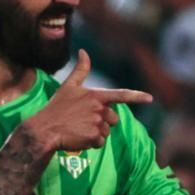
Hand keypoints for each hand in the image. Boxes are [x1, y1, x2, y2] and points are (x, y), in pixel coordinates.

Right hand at [21, 50, 151, 153]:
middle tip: (83, 121)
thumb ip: (81, 70)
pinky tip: (78, 138)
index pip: (121, 95)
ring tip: (79, 129)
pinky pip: (100, 143)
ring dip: (96, 133)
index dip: (137, 96)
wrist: (45, 130)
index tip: (150, 99)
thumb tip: (84, 51)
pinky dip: (91, 143)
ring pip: (106, 132)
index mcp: (96, 95)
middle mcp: (100, 109)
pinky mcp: (94, 138)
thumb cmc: (56, 107)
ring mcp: (98, 124)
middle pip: (113, 119)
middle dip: (103, 121)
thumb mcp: (68, 86)